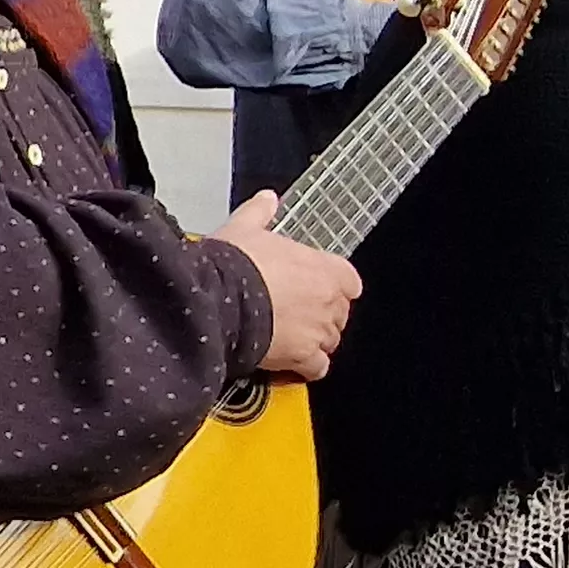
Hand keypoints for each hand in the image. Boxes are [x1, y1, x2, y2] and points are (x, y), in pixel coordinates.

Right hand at [210, 191, 357, 380]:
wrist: (219, 299)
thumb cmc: (234, 265)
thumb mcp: (244, 228)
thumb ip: (260, 213)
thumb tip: (267, 199)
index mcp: (323, 267)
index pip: (349, 280)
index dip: (335, 285)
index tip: (320, 287)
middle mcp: (328, 300)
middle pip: (340, 313)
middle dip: (323, 315)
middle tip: (297, 313)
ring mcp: (319, 330)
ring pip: (331, 341)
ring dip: (315, 341)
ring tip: (292, 340)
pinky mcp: (304, 356)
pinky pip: (318, 368)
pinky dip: (308, 367)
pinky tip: (292, 363)